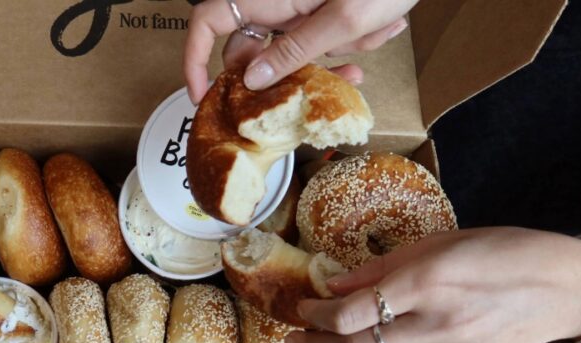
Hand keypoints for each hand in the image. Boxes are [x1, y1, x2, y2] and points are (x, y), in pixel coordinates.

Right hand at [185, 0, 416, 102]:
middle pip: (252, 49)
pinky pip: (322, 41)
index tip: (201, 96)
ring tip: (376, 37)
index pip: (208, 21)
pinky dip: (352, 43)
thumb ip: (295, 51)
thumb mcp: (343, 20)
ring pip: (293, 52)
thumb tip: (250, 81)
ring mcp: (299, 7)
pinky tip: (386, 28)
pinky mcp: (321, 11)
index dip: (194, 58)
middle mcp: (277, 2)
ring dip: (333, 56)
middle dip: (289, 72)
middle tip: (318, 88)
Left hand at [284, 228, 580, 342]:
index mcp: (426, 281)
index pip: (349, 313)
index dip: (314, 315)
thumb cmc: (505, 251)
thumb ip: (383, 266)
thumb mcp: (442, 242)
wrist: (567, 288)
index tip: (301, 307)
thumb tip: (335, 281)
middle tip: (292, 338)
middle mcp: (434, 322)